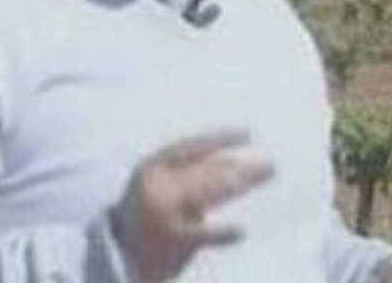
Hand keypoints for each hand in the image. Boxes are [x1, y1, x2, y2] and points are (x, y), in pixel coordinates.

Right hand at [110, 128, 275, 282]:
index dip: (220, 138)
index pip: (190, 146)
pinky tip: (240, 231)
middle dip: (241, 166)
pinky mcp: (173, 241)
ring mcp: (165, 214)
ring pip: (210, 192)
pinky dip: (224, 233)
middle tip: (271, 164)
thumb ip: (188, 173)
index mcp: (151, 168)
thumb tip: (234, 165)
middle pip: (207, 170)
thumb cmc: (146, 216)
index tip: (248, 133)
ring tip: (265, 176)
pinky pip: (205, 234)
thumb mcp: (159, 186)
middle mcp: (157, 186)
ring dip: (241, 183)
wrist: (119, 258)